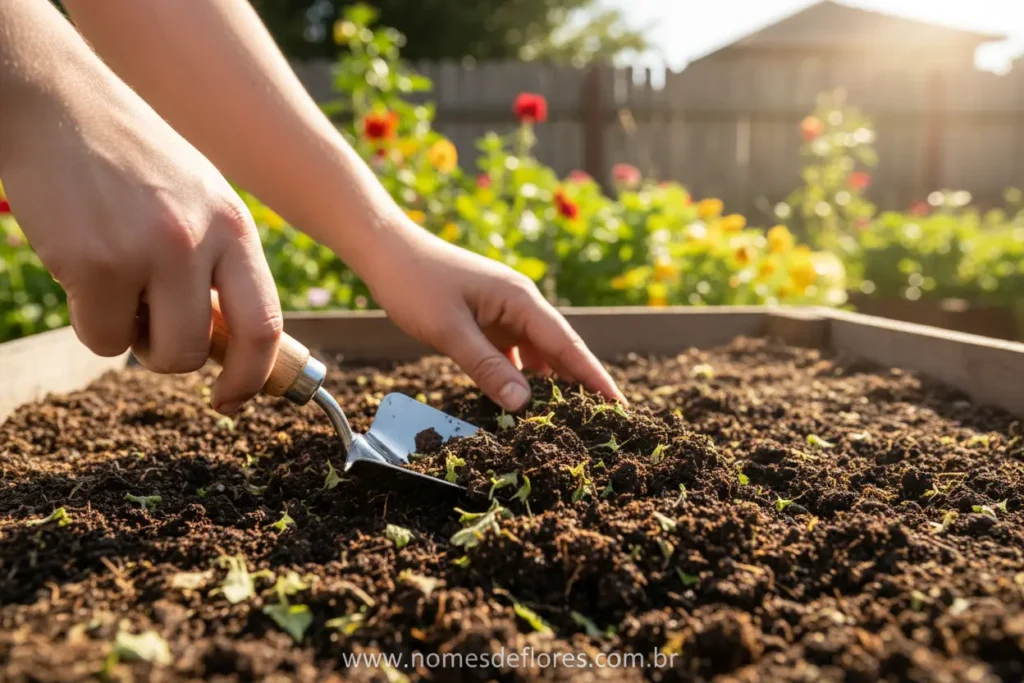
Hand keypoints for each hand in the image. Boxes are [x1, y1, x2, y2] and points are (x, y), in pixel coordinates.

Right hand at [0, 53, 281, 415]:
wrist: (57, 103)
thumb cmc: (132, 160)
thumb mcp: (199, 201)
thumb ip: (219, 266)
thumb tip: (231, 349)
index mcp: (235, 226)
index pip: (266, 324)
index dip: (254, 376)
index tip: (234, 399)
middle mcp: (200, 239)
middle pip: (201, 351)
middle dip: (173, 358)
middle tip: (148, 327)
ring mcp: (148, 251)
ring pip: (154, 353)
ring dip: (132, 340)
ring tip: (117, 288)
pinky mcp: (94, 263)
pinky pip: (100, 340)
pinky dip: (89, 323)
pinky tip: (82, 271)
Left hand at [365, 223, 625, 412]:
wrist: (385, 251)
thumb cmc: (415, 283)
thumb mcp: (450, 331)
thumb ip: (486, 367)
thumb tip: (523, 405)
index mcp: (521, 300)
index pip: (568, 345)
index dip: (594, 377)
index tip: (619, 404)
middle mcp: (519, 305)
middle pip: (558, 350)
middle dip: (578, 384)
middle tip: (600, 422)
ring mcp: (502, 313)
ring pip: (534, 355)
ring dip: (547, 383)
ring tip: (565, 419)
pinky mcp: (485, 321)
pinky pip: (511, 354)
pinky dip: (518, 377)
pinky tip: (519, 401)